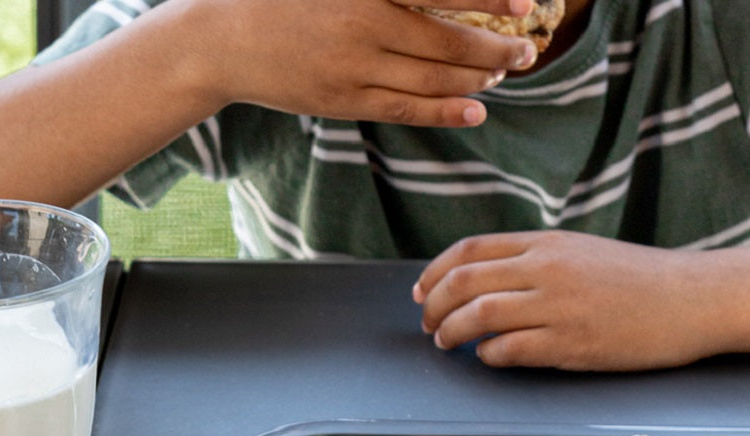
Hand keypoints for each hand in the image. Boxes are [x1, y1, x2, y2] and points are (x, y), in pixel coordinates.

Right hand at [193, 0, 539, 126]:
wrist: (221, 37)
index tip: (528, 3)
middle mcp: (363, 23)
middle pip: (448, 40)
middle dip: (497, 47)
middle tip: (526, 49)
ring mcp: (354, 67)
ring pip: (434, 78)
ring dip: (477, 77)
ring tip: (502, 72)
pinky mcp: (345, 100)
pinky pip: (407, 109)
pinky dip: (446, 111)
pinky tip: (477, 110)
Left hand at [414, 231, 721, 370]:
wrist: (690, 299)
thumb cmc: (639, 279)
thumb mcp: (581, 252)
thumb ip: (535, 260)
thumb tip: (486, 280)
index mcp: (546, 243)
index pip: (469, 251)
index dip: (434, 273)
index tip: (421, 293)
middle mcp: (546, 270)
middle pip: (464, 283)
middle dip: (434, 307)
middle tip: (428, 326)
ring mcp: (558, 307)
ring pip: (479, 316)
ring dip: (452, 332)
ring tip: (447, 343)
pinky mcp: (572, 344)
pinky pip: (509, 350)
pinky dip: (488, 355)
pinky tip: (489, 357)